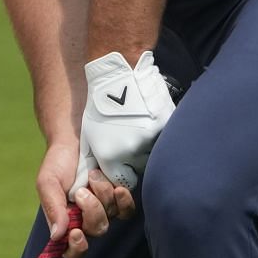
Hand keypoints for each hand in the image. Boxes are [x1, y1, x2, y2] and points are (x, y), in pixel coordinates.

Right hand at [36, 140, 122, 257]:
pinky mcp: (118, 197)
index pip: (72, 251)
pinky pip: (127, 211)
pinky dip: (123, 201)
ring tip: (93, 176)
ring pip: (110, 217)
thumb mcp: (48, 183)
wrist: (75, 139)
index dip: (76, 249)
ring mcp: (104, 208)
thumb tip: (57, 236)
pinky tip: (117, 188)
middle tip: (81, 191)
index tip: (76, 233)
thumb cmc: (58, 163)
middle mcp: (86, 219)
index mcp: (66, 222)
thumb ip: (53, 208)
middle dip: (91, 211)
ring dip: (102, 196)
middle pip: (96, 231)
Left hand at [71, 50, 177, 197]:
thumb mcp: (91, 137)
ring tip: (140, 127)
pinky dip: (159, 132)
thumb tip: (93, 181)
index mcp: (111, 156)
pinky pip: (166, 137)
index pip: (124, 181)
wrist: (118, 76)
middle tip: (131, 139)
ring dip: (150, 144)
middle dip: (137, 158)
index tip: (123, 163)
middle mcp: (132, 151)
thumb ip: (96, 161)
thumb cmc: (101, 106)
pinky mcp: (165, 126)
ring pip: (156, 152)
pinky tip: (149, 119)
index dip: (124, 172)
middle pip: (142, 168)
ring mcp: (151, 138)